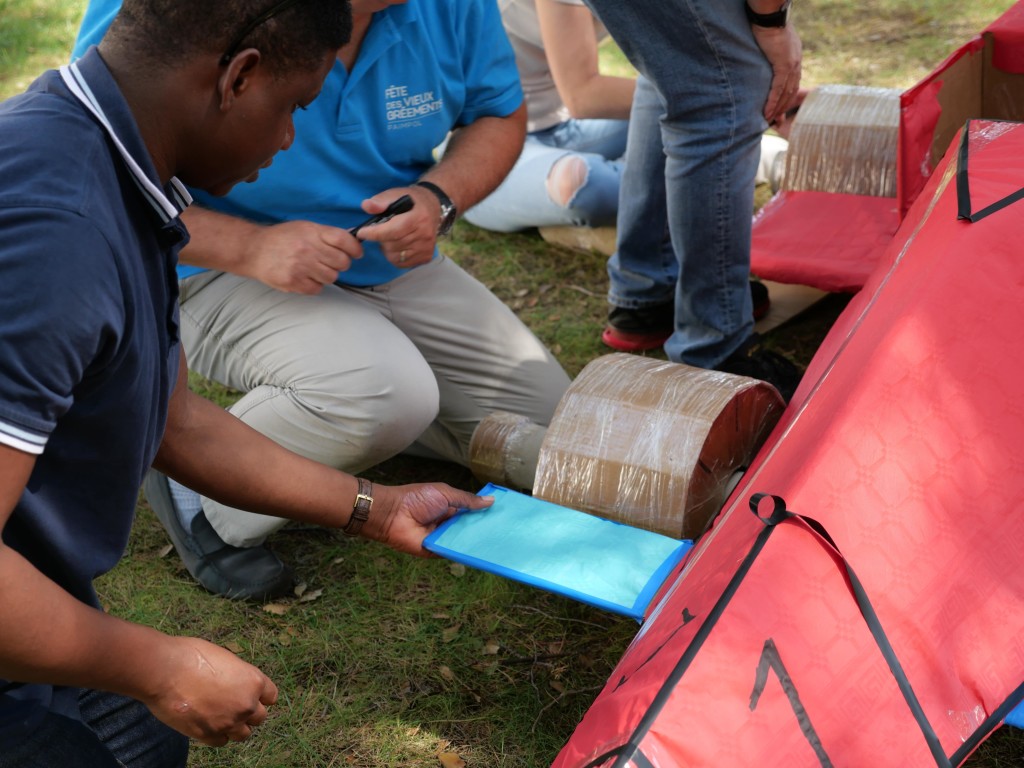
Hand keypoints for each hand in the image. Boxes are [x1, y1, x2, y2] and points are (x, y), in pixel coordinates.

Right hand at [142, 637, 278, 746]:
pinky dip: (217, 734)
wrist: (164, 670)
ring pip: (243, 734)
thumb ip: (237, 676)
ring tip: (221, 716)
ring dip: (235, 726)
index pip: (271, 696)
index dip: (260, 696)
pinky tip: (207, 723)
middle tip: (233, 706)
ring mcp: (228, 722)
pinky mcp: (208, 735)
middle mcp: (246, 704)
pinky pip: (222, 741)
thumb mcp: (225, 658)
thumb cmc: (191, 656)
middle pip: (259, 717)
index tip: (251, 696)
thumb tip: (236, 684)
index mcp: (254, 681)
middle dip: (248, 712)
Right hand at [243, 220, 359, 293]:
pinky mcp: (293, 282)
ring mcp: (300, 266)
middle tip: (330, 262)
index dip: (354, 248)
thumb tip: (352, 241)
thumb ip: (326, 235)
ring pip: (332, 277)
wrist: (253, 250)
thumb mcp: (304, 228)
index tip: (356, 253)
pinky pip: (317, 289)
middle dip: (340, 264)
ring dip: (327, 275)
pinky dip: (314, 285)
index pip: (343, 239)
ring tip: (314, 269)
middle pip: (342, 262)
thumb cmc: (282, 238)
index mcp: (312, 232)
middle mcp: (307, 248)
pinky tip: (305, 277)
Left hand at [355, 187, 440, 268]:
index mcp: (418, 217)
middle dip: (381, 239)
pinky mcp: (425, 257)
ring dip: (387, 248)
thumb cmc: (411, 201)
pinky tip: (397, 245)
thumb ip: (380, 201)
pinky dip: (394, 256)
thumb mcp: (395, 194)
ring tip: (390, 237)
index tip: (361, 232)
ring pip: (395, 256)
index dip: (375, 233)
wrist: (433, 207)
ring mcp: (426, 248)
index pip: (394, 230)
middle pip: (392, 244)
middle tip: (380, 231)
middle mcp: (424, 235)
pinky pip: (401, 263)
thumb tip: (366, 206)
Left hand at [362, 483, 493, 555]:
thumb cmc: (417, 499)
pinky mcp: (437, 552)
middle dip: (485, 531)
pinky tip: (483, 555)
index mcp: (450, 508)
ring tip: (501, 545)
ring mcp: (443, 539)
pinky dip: (465, 553)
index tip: (505, 517)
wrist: (393, 514)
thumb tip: (491, 501)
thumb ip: (467, 500)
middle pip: (470, 529)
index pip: (472, 513)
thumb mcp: (446, 494)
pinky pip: (454, 553)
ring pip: (464, 542)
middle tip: (509, 534)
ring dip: (478, 543)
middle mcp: (448, 524)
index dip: (486, 514)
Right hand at [752, 24, 802, 125]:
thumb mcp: (775, 42)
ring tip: (769, 120)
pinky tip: (768, 113)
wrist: (770, 18)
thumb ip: (775, 53)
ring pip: (786, 93)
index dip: (786, 98)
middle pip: (792, 92)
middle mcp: (796, 63)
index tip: (780, 110)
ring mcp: (792, 65)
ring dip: (778, 108)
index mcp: (795, 58)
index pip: (792, 83)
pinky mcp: (783, 66)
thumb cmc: (769, 26)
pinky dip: (773, 102)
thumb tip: (768, 58)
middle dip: (784, 108)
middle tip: (775, 121)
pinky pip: (778, 89)